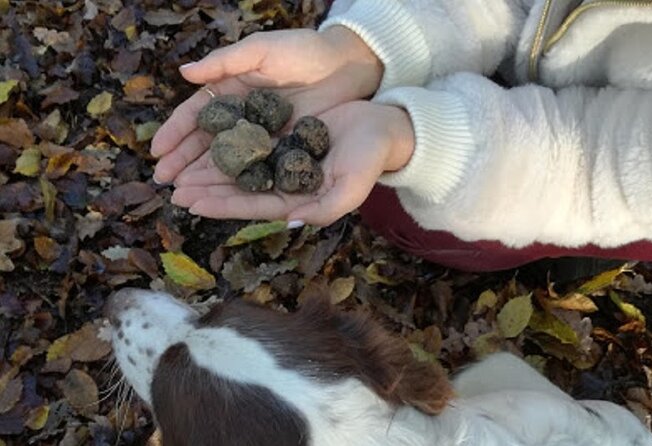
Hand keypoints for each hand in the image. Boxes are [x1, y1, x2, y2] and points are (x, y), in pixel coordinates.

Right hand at [151, 26, 382, 183]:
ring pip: (227, 160)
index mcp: (231, 90)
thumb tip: (184, 73)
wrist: (348, 65)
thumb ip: (225, 62)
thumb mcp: (262, 50)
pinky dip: (237, 183)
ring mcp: (261, 135)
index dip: (175, 133)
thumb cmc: (304, 50)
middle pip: (206, 143)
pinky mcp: (281, 150)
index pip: (196, 115)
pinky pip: (254, 169)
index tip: (158, 153)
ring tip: (185, 195)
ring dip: (204, 178)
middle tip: (165, 183)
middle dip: (183, 162)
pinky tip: (221, 196)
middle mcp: (242, 116)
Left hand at [169, 101, 414, 226]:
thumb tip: (289, 222)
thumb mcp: (350, 188)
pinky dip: (227, 140)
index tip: (191, 204)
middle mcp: (284, 182)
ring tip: (180, 169)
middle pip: (238, 189)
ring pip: (239, 166)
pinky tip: (205, 137)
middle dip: (206, 189)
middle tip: (173, 189)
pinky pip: (249, 139)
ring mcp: (282, 158)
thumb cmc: (369, 160)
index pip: (252, 206)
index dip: (221, 206)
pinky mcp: (283, 135)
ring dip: (210, 168)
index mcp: (296, 200)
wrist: (382, 128)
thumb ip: (323, 209)